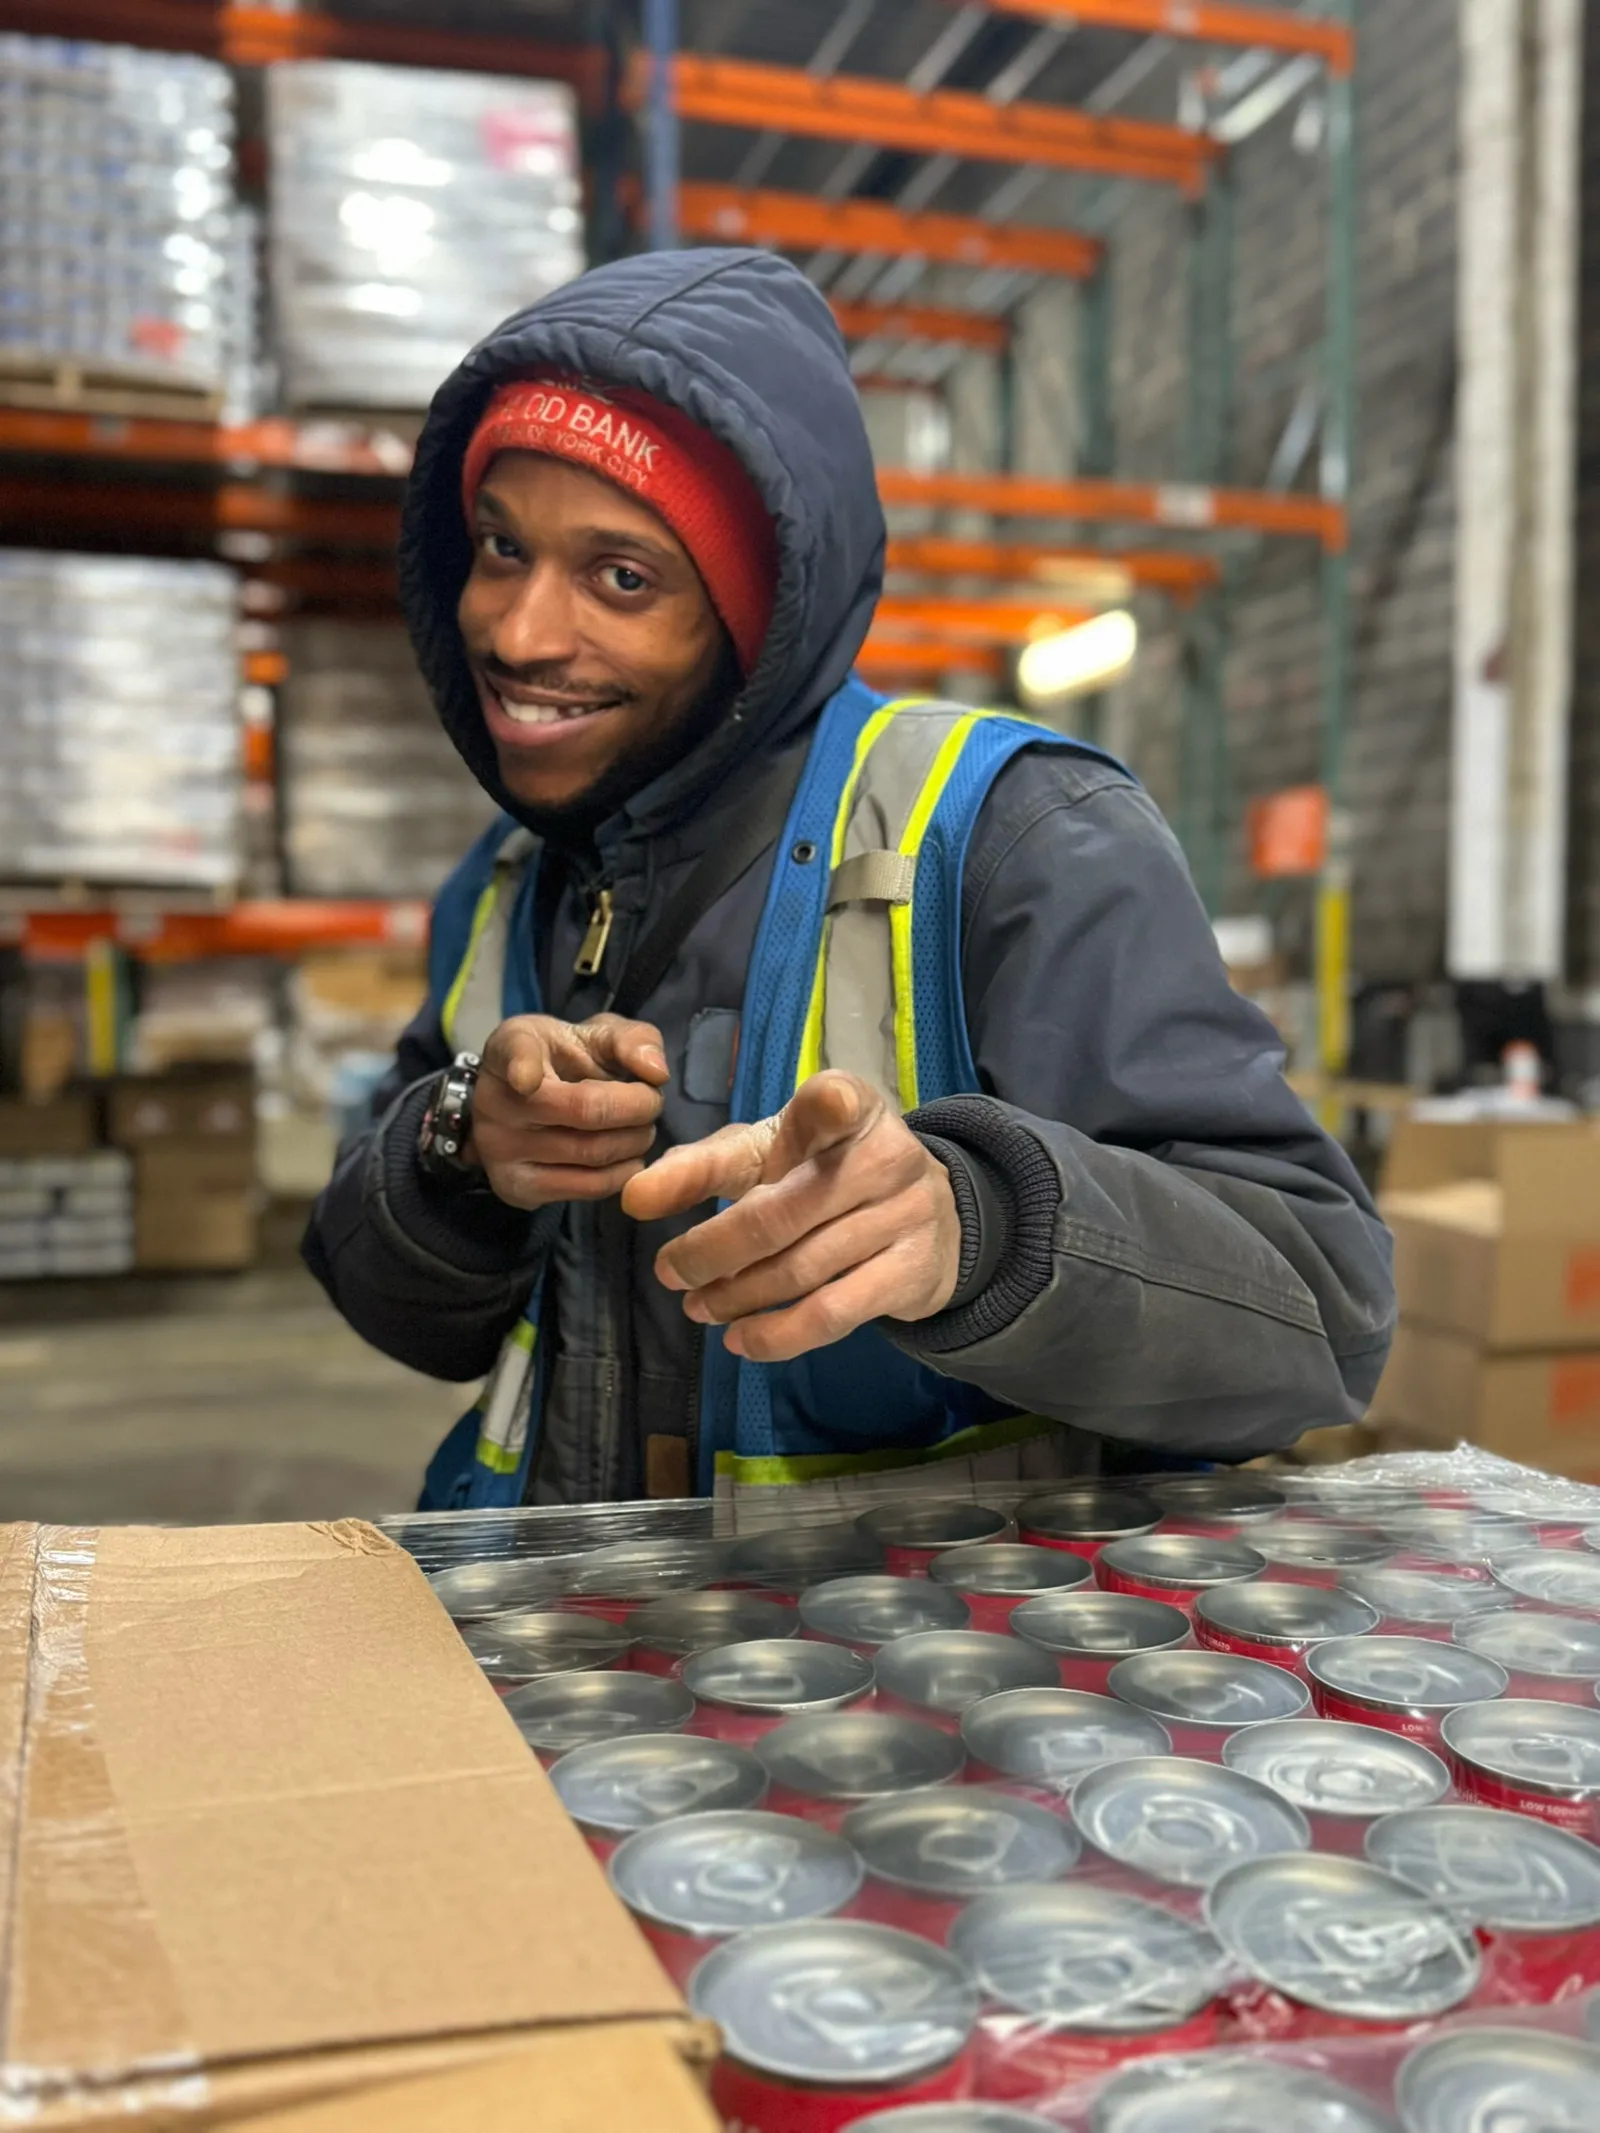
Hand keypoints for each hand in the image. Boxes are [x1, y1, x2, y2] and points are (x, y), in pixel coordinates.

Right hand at [469, 1014, 667, 1209]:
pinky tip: (626, 1157)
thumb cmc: (567, 1059)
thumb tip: (656, 1072)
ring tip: (640, 1130)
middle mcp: (495, 1100)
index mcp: (512, 1046)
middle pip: (586, 1111)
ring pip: (592, 1153)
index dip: (522, 1068)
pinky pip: (587, 1188)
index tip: (526, 1079)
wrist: (527, 1099)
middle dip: (639, 1109)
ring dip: (635, 1142)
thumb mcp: (598, 1035)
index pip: (515, 1055)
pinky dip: (622, 1174)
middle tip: (651, 1104)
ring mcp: (500, 1149)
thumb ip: (633, 1040)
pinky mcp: (516, 1187)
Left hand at [621, 1070, 960, 1361]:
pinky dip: (777, 1335)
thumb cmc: (824, 1172)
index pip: (828, 1106)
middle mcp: (886, 1156)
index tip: (787, 1119)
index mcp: (849, 1106)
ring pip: (799, 1270)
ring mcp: (906, 1216)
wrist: (924, 1215)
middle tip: (670, 1273)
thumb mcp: (770, 1152)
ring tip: (698, 1307)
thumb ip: (703, 1166)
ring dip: (735, 1297)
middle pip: (778, 1214)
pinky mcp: (911, 1272)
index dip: (817, 1111)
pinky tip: (741, 1339)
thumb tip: (635, 1197)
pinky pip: (831, 1314)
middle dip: (710, 1252)